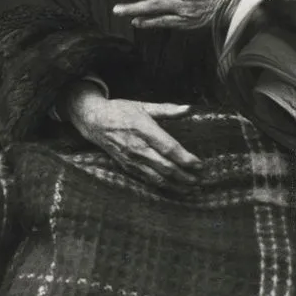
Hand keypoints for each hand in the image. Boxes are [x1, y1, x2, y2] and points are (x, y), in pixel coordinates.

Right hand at [66, 87, 201, 188]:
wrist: (93, 121)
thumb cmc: (120, 111)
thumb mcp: (142, 106)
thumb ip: (167, 109)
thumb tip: (188, 108)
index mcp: (143, 129)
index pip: (169, 148)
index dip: (187, 159)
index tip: (201, 165)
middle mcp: (138, 147)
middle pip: (166, 167)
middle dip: (186, 176)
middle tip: (201, 181)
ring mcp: (132, 159)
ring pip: (158, 177)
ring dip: (177, 185)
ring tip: (192, 189)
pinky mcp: (127, 166)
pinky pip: (147, 180)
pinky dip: (162, 187)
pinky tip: (173, 189)